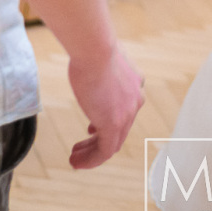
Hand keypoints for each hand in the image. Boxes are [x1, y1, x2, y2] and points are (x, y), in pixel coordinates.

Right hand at [66, 46, 144, 168]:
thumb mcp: (101, 59)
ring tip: (75, 159)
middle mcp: (135, 100)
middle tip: (81, 148)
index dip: (106, 122)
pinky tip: (77, 163)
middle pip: (119, 129)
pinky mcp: (114, 124)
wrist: (95, 49)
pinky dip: (92, 160)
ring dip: (92, 153)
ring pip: (112, 142)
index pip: (123, 111)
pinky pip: (105, 151)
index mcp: (134, 84)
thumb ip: (101, 69)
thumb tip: (89, 63)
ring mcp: (127, 113)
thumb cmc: (92, 47)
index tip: (90, 129)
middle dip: (98, 140)